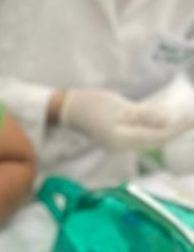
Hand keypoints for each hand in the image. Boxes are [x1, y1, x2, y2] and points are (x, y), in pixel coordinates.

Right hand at [60, 88, 193, 152]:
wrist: (69, 109)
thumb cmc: (91, 105)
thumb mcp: (119, 108)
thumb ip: (143, 115)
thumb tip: (166, 119)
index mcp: (125, 140)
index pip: (159, 136)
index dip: (179, 128)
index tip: (193, 117)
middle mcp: (126, 146)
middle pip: (158, 141)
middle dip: (178, 130)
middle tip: (193, 118)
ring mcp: (123, 142)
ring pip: (153, 139)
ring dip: (170, 129)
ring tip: (186, 119)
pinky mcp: (122, 135)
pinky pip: (146, 134)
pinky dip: (159, 127)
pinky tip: (167, 120)